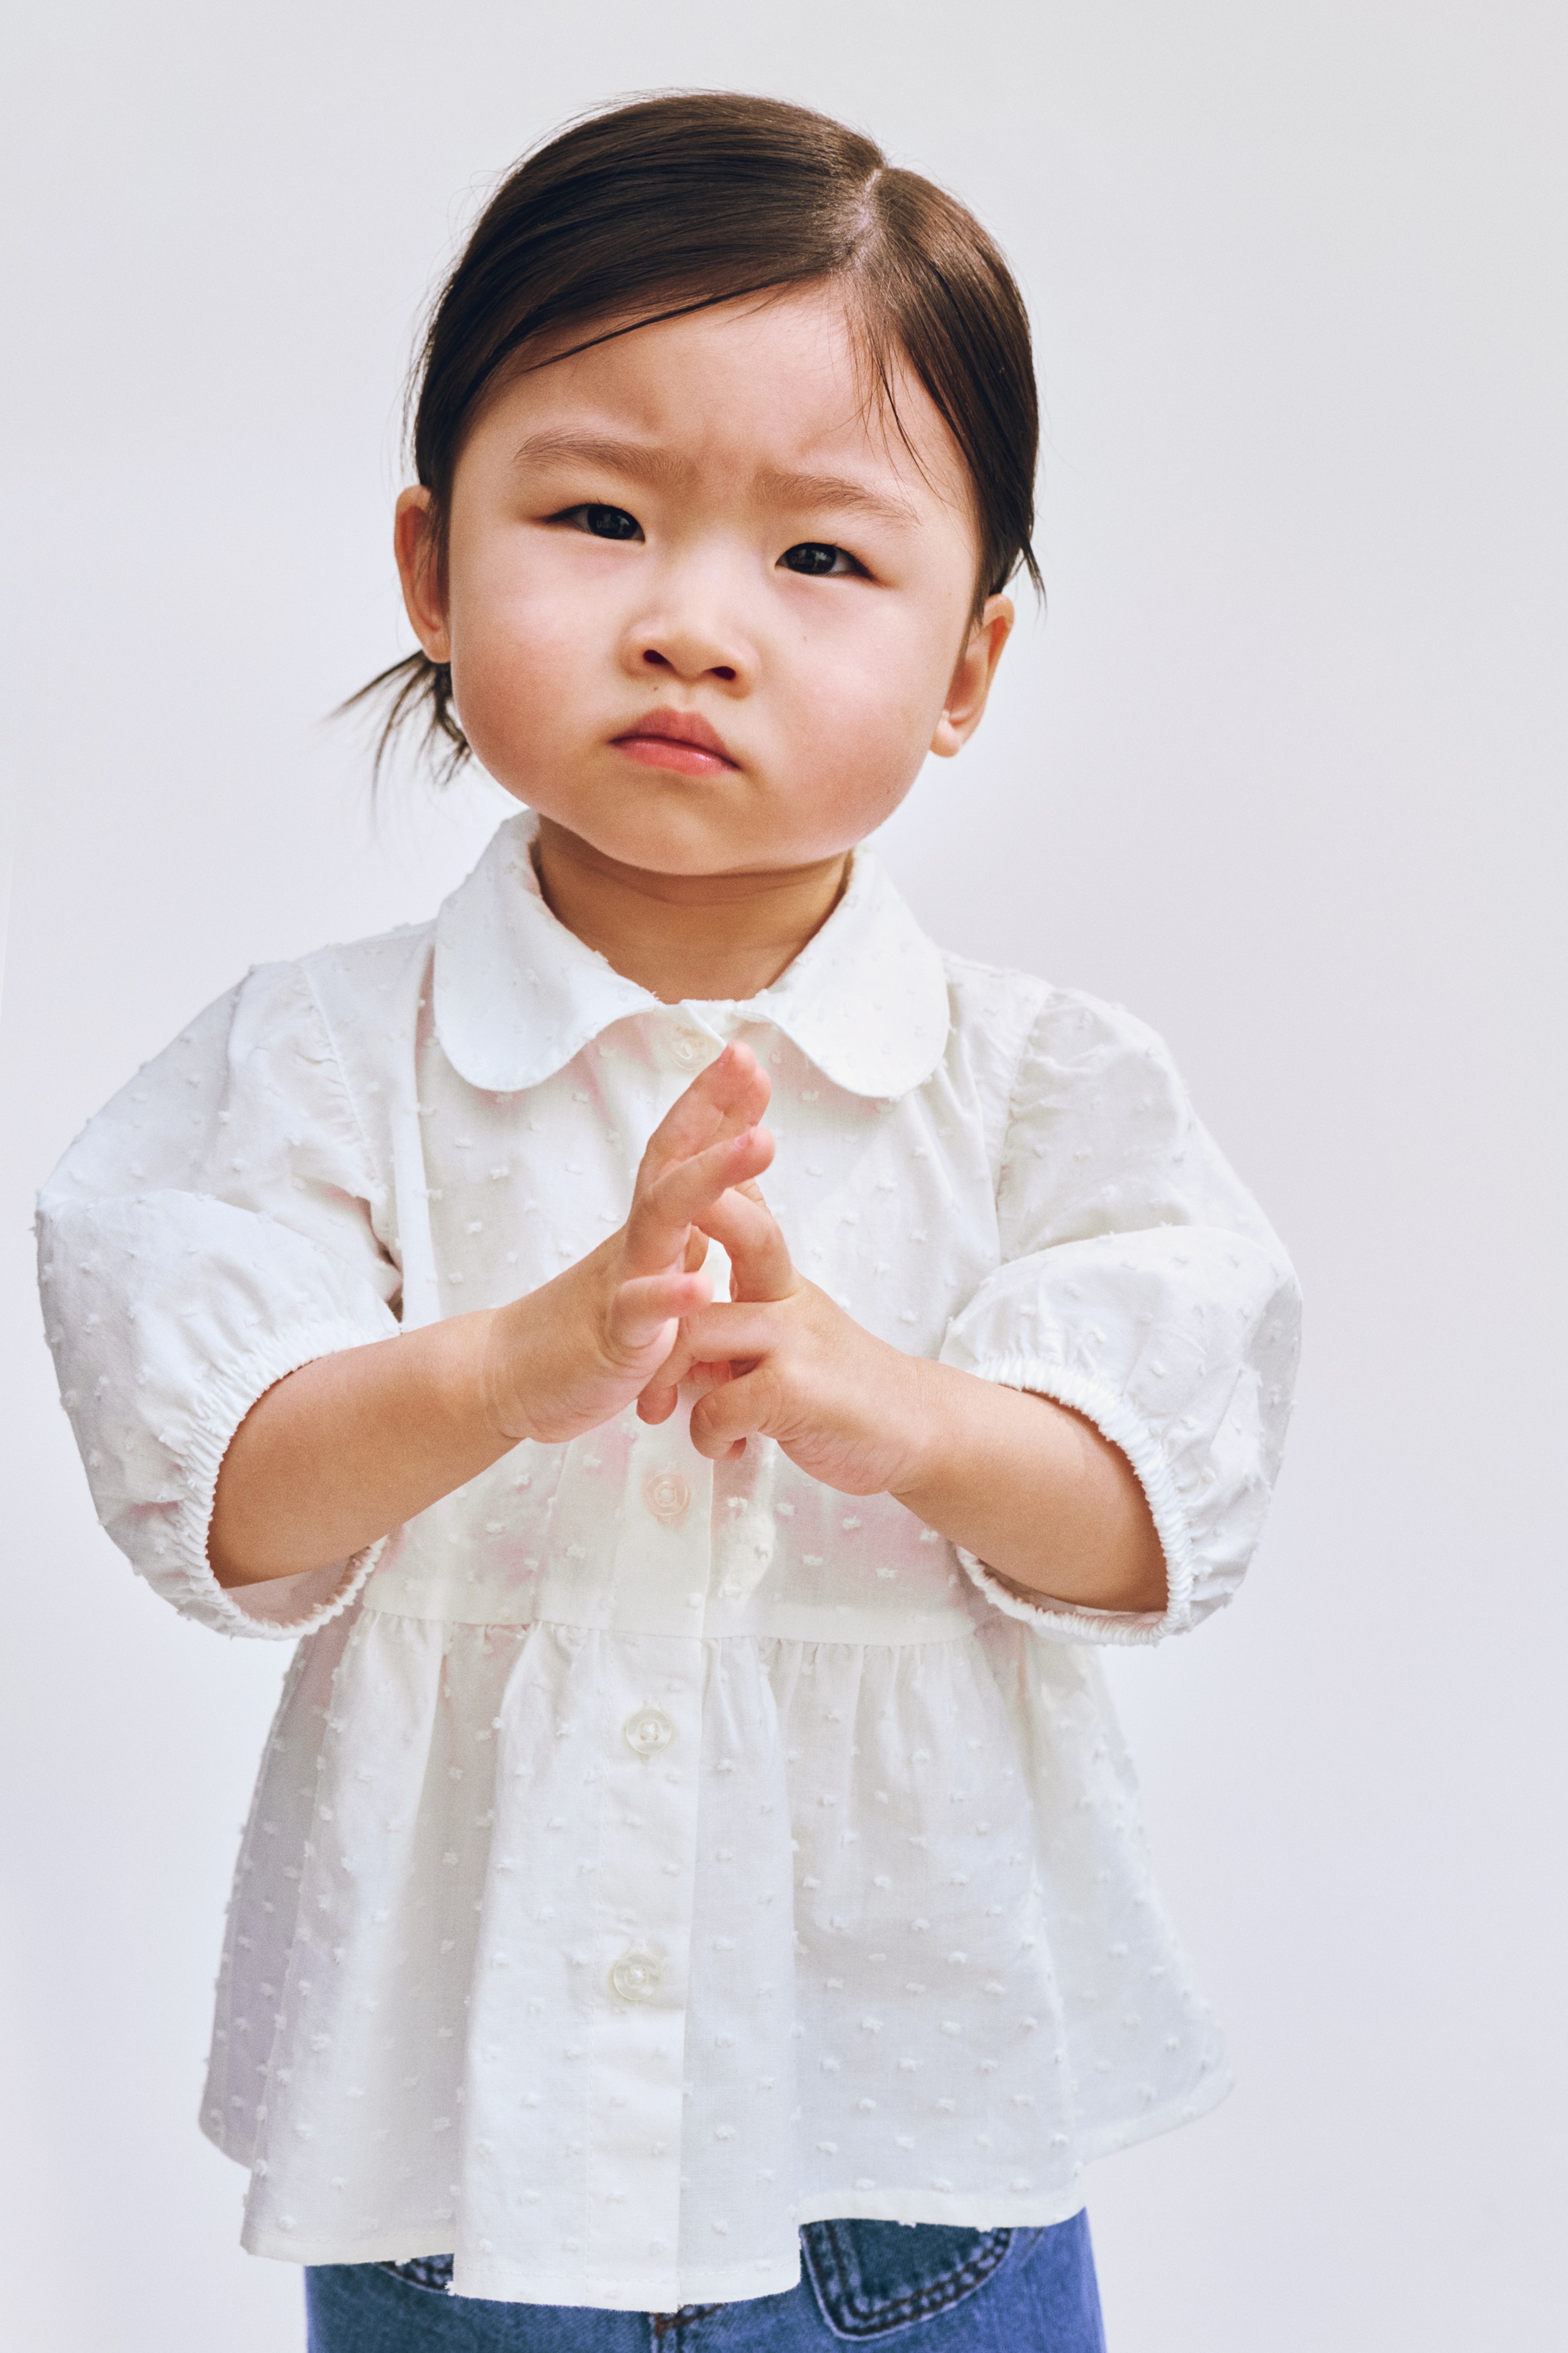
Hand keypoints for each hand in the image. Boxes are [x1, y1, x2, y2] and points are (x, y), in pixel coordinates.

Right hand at [480, 1042, 775, 1445]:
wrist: (507, 1376)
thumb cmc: (588, 1322)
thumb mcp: (649, 1267)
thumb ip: (684, 1225)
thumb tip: (724, 1184)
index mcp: (653, 1226)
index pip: (684, 1150)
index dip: (717, 1104)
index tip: (748, 1056)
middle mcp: (640, 1240)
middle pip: (673, 1161)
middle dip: (713, 1109)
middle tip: (747, 1060)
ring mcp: (624, 1281)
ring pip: (665, 1218)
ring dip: (713, 1176)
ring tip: (761, 1143)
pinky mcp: (613, 1337)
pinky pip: (643, 1310)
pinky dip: (671, 1294)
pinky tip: (703, 1284)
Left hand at [637, 1178, 936, 1492]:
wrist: (916, 1432)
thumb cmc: (842, 1387)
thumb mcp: (797, 1326)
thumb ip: (750, 1305)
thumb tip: (694, 1292)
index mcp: (780, 1282)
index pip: (749, 1209)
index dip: (720, 1166)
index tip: (688, 1132)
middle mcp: (788, 1298)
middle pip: (745, 1230)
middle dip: (702, 1204)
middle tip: (652, 1231)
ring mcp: (794, 1341)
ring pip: (698, 1330)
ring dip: (666, 1378)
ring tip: (660, 1411)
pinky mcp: (794, 1392)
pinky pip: (718, 1404)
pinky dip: (707, 1432)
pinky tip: (724, 1447)